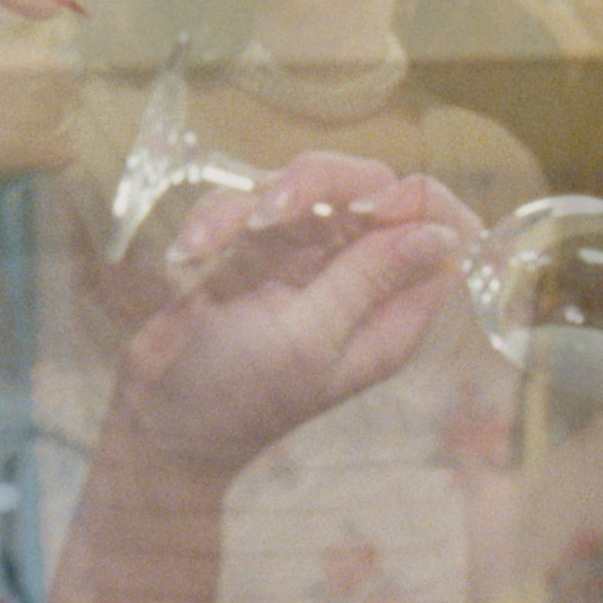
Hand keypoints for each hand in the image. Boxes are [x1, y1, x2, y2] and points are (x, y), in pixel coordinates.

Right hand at [110, 152, 480, 476]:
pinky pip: (247, 201)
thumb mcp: (307, 341)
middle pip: (372, 187)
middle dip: (323, 182)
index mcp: (389, 311)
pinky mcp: (253, 247)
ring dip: (253, 202)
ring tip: (209, 245)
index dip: (419, 204)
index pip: (442, 232)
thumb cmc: (237, 398)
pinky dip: (214, 220)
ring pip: (307, 184)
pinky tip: (188, 254)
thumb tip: (445, 236)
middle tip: (279, 206)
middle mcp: (355, 276)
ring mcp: (304, 259)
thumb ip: (369, 280)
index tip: (372, 208)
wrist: (157, 420)